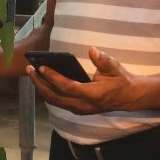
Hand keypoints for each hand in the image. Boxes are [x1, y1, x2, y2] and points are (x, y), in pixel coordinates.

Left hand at [26, 47, 140, 113]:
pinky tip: (42, 81)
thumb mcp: (115, 68)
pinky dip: (48, 92)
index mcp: (92, 95)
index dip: (53, 78)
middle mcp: (83, 105)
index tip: (41, 67)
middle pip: (55, 97)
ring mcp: (80, 109)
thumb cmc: (121, 80)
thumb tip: (92, 50)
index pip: (68, 87)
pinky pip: (58, 102)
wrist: (130, 97)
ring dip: (41, 88)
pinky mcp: (77, 109)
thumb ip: (103, 60)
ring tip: (32, 74)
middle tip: (29, 69)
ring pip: (54, 101)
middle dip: (40, 83)